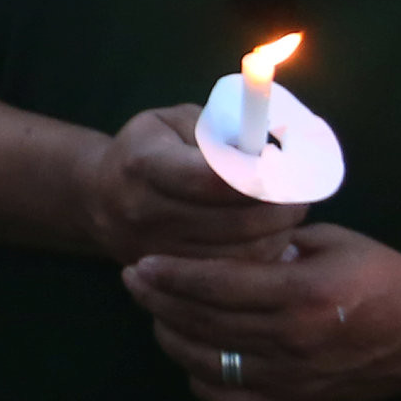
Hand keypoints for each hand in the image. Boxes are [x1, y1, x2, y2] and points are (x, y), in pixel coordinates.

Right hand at [79, 105, 310, 266]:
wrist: (97, 198)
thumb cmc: (150, 148)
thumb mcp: (175, 122)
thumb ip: (220, 129)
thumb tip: (274, 145)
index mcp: (143, 164)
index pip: (211, 178)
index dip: (260, 175)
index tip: (290, 168)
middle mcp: (143, 211)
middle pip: (234, 221)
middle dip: (280, 208)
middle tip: (302, 194)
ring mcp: (153, 250)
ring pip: (240, 254)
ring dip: (277, 234)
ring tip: (288, 214)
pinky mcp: (166, 279)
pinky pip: (231, 276)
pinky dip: (260, 257)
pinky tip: (269, 237)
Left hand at [123, 223, 400, 400]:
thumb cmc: (384, 276)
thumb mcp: (332, 242)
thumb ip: (276, 245)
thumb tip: (223, 241)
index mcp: (302, 293)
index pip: (215, 284)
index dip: (171, 274)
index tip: (141, 263)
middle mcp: (292, 339)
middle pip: (202, 322)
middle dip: (158, 300)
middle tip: (133, 281)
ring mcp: (292, 377)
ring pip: (207, 361)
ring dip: (172, 337)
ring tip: (156, 313)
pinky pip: (230, 400)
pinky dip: (201, 380)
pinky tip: (191, 357)